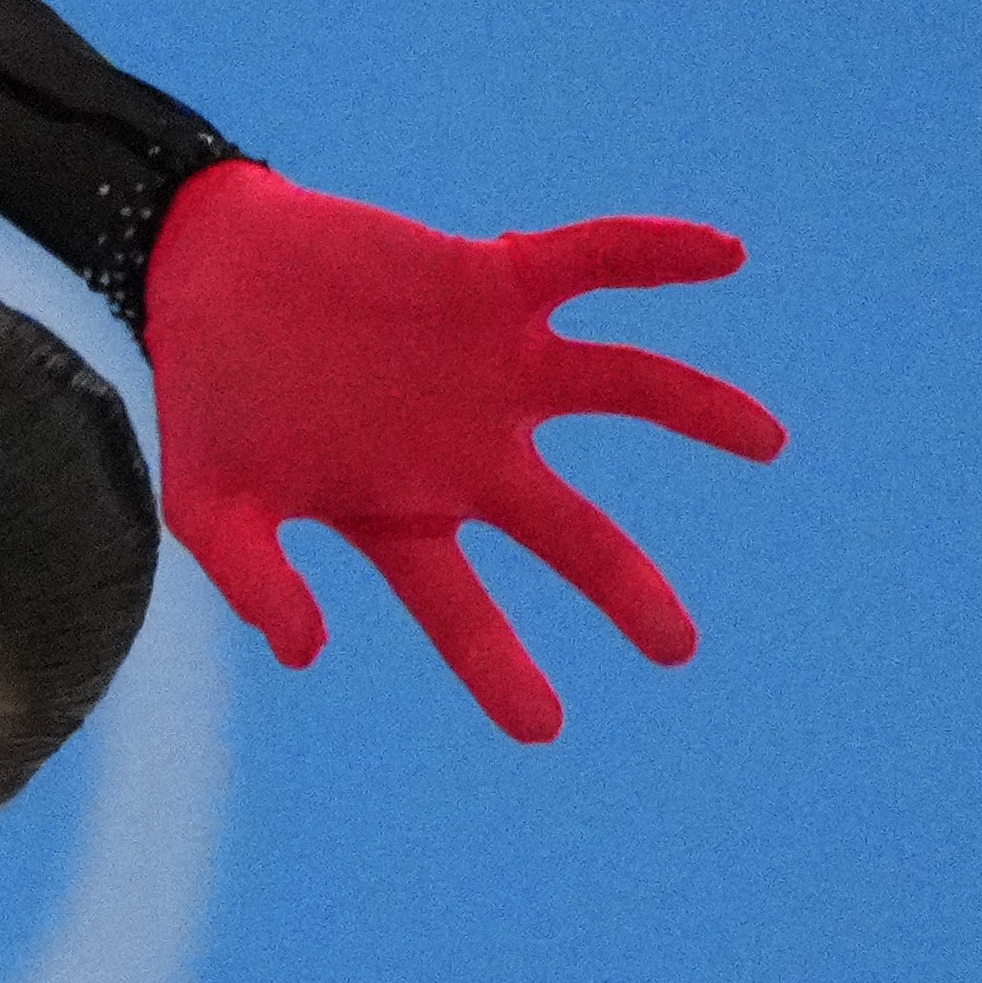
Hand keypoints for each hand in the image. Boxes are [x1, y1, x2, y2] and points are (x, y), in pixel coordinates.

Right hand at [138, 158, 788, 744]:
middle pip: (570, 532)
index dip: (501, 669)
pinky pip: (590, 262)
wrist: (210, 273)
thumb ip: (254, 580)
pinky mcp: (490, 282)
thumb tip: (307, 653)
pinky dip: (653, 255)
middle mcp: (469, 452)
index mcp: (405, 518)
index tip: (544, 727)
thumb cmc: (211, 402)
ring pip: (619, 390)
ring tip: (771, 442)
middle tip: (678, 648)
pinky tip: (722, 256)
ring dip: (696, 412)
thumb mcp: (211, 509)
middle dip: (625, 588)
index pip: (462, 613)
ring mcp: (490, 367)